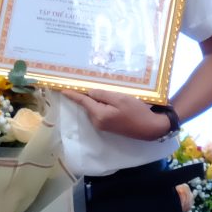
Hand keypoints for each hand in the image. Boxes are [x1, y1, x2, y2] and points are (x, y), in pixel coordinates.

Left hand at [59, 86, 176, 139]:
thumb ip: (102, 95)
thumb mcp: (120, 99)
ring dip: (98, 99)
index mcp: (98, 114)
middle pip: (89, 104)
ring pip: (95, 108)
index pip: (82, 101)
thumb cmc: (136, 112)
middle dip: (89, 95)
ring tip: (110, 92)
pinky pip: (101, 112)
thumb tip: (90, 92)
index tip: (62, 89)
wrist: (150, 128)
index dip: (72, 94)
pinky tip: (113, 100)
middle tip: (93, 83)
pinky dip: (103, 105)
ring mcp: (103, 125)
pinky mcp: (108, 126)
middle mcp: (97, 121)